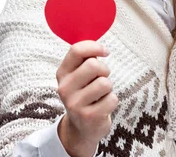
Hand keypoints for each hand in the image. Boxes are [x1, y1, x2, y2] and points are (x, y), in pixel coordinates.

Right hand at [56, 41, 117, 156]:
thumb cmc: (85, 94)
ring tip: (101, 94)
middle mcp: (65, 88)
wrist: (81, 128)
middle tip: (102, 78)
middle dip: (104, 70)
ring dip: (108, 87)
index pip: (76, 50)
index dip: (95, 47)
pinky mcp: (89, 117)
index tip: (105, 51)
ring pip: (104, 83)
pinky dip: (112, 101)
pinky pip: (112, 99)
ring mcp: (75, 104)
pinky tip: (102, 106)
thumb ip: (85, 59)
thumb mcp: (78, 76)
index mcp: (62, 73)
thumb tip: (100, 46)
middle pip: (94, 65)